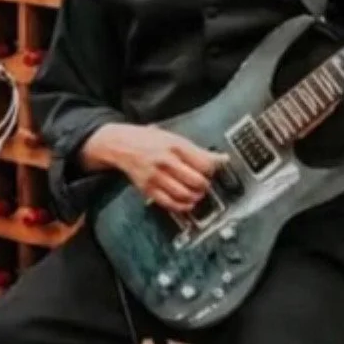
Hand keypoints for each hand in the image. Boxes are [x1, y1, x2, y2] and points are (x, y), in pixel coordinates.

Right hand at [86, 124, 226, 213]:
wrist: (120, 144)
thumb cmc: (148, 139)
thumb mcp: (173, 137)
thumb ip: (197, 150)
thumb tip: (223, 159)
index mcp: (174, 145)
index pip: (205, 163)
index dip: (213, 169)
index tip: (211, 170)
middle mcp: (165, 161)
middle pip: (197, 181)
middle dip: (204, 185)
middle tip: (204, 183)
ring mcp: (156, 176)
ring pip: (185, 195)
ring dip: (195, 197)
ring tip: (196, 193)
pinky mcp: (148, 188)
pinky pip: (170, 203)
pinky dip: (182, 206)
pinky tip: (186, 202)